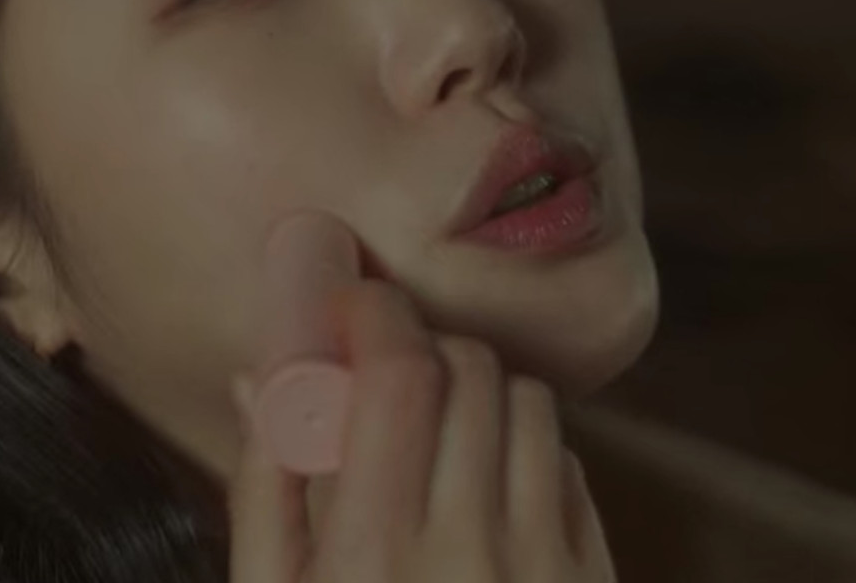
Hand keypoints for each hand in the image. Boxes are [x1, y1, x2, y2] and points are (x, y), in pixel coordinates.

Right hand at [228, 211, 617, 582]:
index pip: (398, 373)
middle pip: (468, 367)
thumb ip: (267, 491)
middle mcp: (467, 552)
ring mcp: (541, 567)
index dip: (373, 313)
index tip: (349, 301)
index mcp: (371, 554)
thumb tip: (266, 377)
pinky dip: (524, 448)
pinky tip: (483, 486)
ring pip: (528, 399)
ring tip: (434, 429)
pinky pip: (570, 463)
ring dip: (478, 391)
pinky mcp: (589, 581)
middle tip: (385, 366)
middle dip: (421, 344)